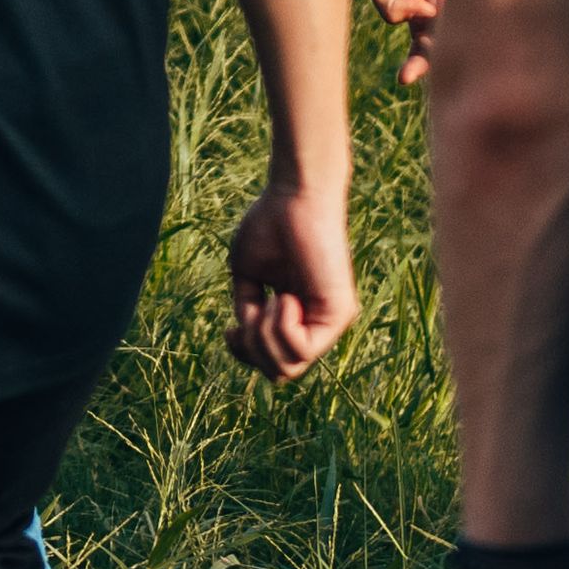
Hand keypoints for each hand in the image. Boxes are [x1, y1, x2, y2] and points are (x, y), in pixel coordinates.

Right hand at [225, 170, 358, 381]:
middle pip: (279, 373)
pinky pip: (303, 350)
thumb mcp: (247, 278)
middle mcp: (315, 322)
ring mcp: (330, 321)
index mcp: (295, 316)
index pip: (272, 363)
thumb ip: (248, 314)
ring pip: (289, 368)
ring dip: (265, 337)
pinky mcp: (339, 314)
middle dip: (252, 350)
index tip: (229, 329)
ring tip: (268, 301)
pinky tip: (284, 297)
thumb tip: (247, 344)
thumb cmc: (269, 225)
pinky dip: (282, 328)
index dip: (245, 354)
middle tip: (250, 312)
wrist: (292, 196)